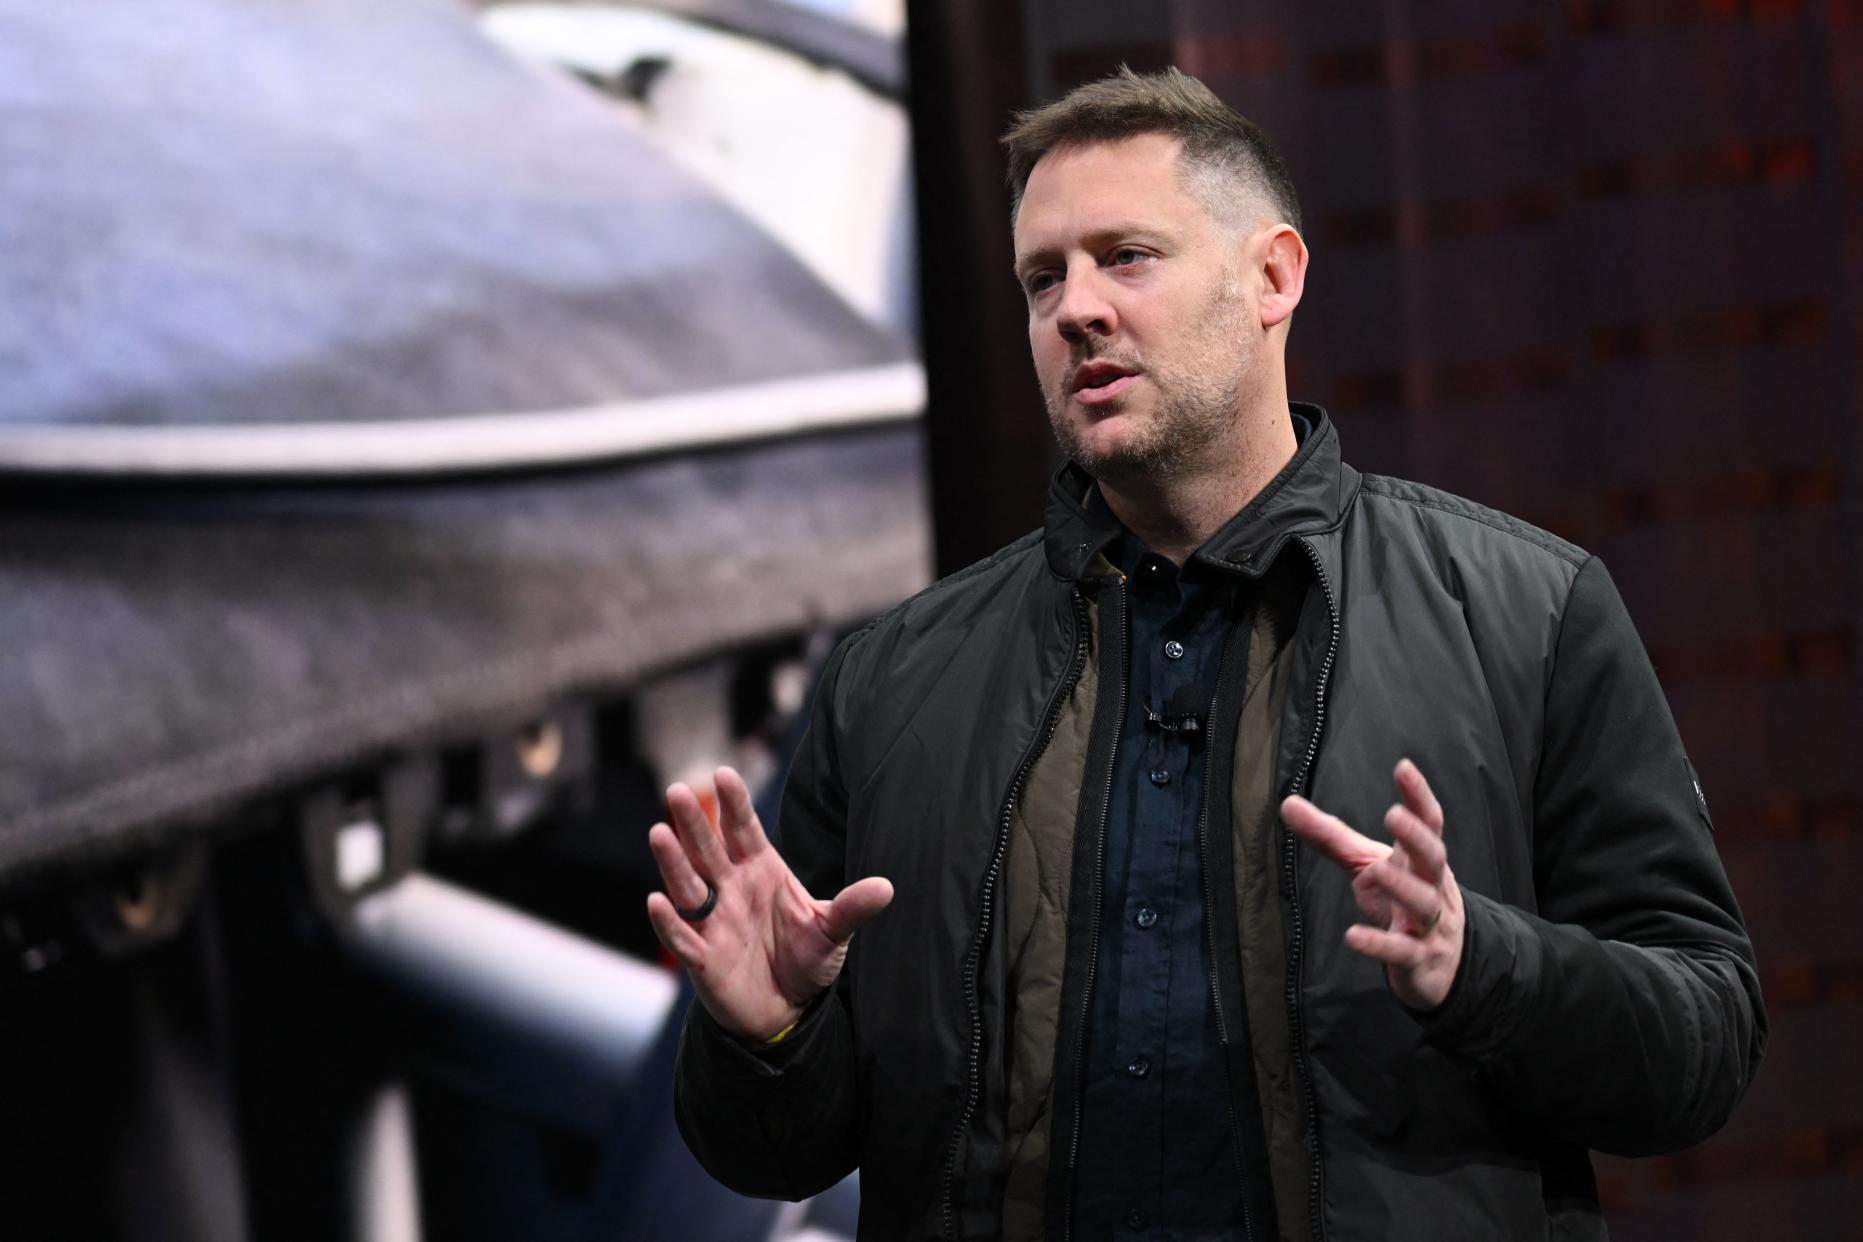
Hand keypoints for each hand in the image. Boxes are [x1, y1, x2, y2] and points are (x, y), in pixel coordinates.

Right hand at [645, 766, 893, 1042]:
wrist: (788, 1008)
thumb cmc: (807, 959)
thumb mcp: (832, 931)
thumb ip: (852, 908)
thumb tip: (887, 887)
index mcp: (761, 870)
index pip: (744, 830)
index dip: (733, 804)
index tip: (724, 774)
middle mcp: (731, 888)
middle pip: (707, 849)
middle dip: (693, 822)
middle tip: (676, 791)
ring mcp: (713, 921)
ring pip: (687, 885)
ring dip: (673, 862)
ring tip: (659, 833)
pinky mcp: (702, 957)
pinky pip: (681, 936)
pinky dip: (668, 921)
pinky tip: (657, 901)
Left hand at [1280, 759, 1462, 1010]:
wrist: (1436, 963)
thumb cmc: (1398, 901)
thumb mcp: (1365, 864)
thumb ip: (1331, 836)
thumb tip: (1286, 803)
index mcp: (1420, 860)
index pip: (1429, 824)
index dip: (1419, 797)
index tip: (1404, 767)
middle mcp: (1432, 887)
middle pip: (1434, 859)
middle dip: (1417, 838)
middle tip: (1394, 815)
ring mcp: (1428, 925)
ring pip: (1423, 905)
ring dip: (1403, 888)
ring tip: (1378, 870)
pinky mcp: (1417, 960)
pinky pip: (1401, 952)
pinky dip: (1378, 944)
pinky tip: (1353, 936)